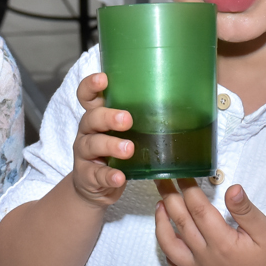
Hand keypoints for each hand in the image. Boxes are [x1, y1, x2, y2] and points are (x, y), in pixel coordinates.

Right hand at [70, 72, 133, 208]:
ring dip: (110, 145)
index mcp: (97, 116)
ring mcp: (84, 154)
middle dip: (108, 117)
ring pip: (92, 145)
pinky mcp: (87, 176)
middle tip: (127, 119)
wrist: (94, 186)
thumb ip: (139, 119)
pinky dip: (108, 175)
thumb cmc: (114, 151)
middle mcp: (87, 131)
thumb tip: (181, 105)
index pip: (87, 96)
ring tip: (128, 149)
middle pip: (91, 118)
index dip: (91, 85)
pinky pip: (96, 174)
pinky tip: (119, 177)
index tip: (103, 79)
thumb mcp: (123, 132)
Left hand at [155, 179, 265, 265]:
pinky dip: (166, 251)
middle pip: (181, 223)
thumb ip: (246, 210)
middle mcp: (207, 258)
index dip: (189, 189)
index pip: (199, 209)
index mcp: (223, 243)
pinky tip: (166, 237)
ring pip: (170, 246)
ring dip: (161, 223)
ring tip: (160, 205)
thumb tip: (232, 188)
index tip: (183, 173)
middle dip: (170, 198)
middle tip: (163, 179)